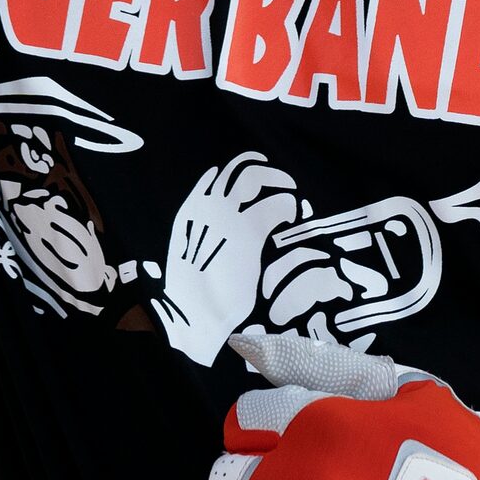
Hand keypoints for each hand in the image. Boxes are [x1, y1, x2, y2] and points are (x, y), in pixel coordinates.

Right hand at [149, 152, 298, 363]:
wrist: (194, 311)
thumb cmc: (192, 285)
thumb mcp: (187, 248)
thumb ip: (200, 226)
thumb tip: (218, 216)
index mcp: (192, 208)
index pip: (221, 173)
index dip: (244, 171)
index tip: (259, 177)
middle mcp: (210, 205)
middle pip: (243, 167)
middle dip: (268, 172)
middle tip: (283, 182)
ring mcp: (229, 216)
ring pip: (260, 179)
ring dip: (280, 182)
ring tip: (291, 194)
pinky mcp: (250, 232)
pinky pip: (276, 204)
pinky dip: (287, 206)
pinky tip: (290, 217)